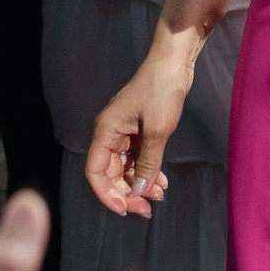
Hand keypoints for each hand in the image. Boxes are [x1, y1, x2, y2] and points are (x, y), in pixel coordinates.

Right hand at [85, 39, 196, 219]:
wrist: (174, 62)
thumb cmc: (161, 90)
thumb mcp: (156, 131)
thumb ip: (147, 164)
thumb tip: (139, 191)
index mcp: (105, 131)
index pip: (95, 172)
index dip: (106, 194)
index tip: (125, 208)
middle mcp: (111, 133)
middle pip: (111, 173)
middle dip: (128, 192)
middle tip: (147, 208)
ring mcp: (125, 132)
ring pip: (126, 167)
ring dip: (140, 183)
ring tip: (160, 195)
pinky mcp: (139, 130)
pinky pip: (138, 158)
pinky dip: (148, 170)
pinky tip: (162, 182)